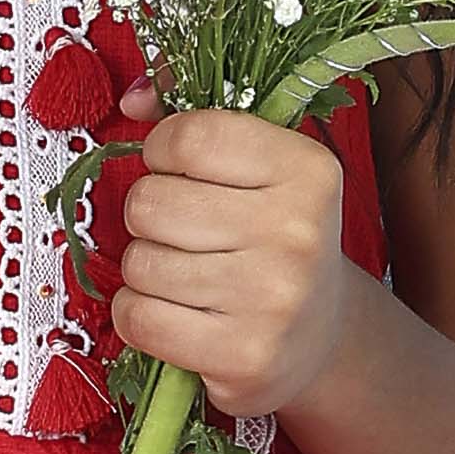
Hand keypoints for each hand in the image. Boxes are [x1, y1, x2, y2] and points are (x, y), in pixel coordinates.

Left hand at [108, 86, 356, 416]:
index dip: (162, 152)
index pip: (191, 137)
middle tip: (184, 233)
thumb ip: (196, 121)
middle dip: (150, 217)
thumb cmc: (275, 241)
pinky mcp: (242, 355)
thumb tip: (134, 98)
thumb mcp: (261, 169)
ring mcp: (271, 299)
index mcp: (307, 171)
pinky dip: (138, 314)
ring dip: (146, 269)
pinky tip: (172, 312)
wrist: (320, 336)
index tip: (176, 169)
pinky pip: (139, 317)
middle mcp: (296, 233)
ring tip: (186, 276)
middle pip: (151, 203)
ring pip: (140, 262)